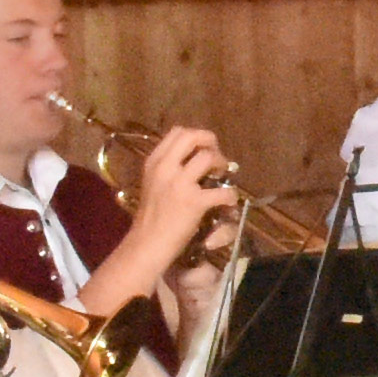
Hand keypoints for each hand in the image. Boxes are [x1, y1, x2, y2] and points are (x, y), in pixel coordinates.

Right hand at [135, 122, 238, 237]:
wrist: (147, 244)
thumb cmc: (151, 217)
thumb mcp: (152, 183)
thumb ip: (168, 168)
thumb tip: (193, 158)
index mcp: (154, 161)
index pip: (178, 132)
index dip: (196, 136)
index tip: (203, 149)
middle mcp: (165, 167)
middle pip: (192, 137)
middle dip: (210, 142)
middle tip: (216, 157)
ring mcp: (179, 183)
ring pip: (208, 157)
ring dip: (222, 164)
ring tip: (222, 177)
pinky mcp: (194, 202)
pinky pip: (222, 192)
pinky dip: (230, 196)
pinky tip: (229, 200)